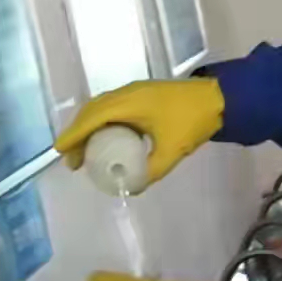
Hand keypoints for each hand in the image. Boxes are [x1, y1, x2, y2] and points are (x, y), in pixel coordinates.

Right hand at [55, 79, 225, 188]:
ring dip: (88, 127)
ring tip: (84, 152)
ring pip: (101, 107)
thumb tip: (132, 188)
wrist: (220, 98)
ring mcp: (135, 92)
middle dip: (77, 133)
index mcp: (130, 102)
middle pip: (91, 110)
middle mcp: (127, 93)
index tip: (60, 150)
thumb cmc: (193, 122)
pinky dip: (102, 122)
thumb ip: (151, 171)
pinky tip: (105, 139)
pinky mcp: (142, 95)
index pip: (93, 117)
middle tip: (72, 160)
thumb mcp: (172, 150)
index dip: (74, 133)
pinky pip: (113, 107)